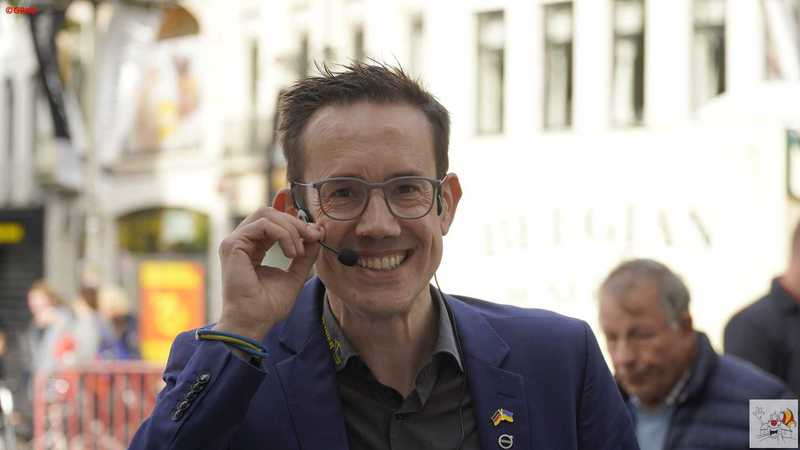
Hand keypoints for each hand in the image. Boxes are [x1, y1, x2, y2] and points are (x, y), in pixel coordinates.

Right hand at [214, 207, 323, 340]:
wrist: (253, 322)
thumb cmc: (268, 306)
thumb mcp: (294, 276)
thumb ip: (304, 256)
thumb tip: (317, 235)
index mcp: (253, 246)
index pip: (273, 221)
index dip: (296, 223)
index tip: (316, 235)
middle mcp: (242, 241)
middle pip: (270, 212)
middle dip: (295, 223)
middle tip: (312, 237)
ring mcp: (235, 241)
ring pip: (267, 214)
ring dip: (291, 229)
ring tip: (299, 252)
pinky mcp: (233, 245)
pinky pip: (263, 225)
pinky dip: (283, 234)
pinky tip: (291, 253)